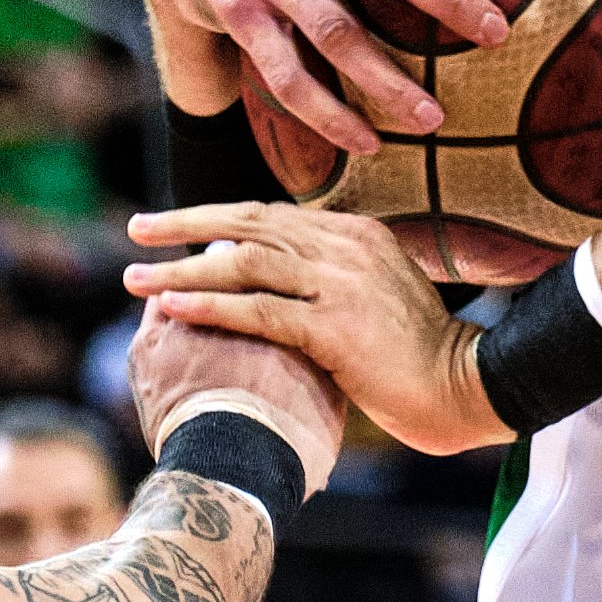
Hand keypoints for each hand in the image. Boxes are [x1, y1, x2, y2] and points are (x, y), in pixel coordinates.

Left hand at [125, 202, 506, 456]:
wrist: (465, 385)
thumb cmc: (418, 354)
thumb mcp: (377, 297)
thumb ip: (330, 278)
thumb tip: (271, 277)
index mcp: (356, 234)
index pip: (270, 215)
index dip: (216, 217)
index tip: (173, 225)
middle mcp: (346, 247)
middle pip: (248, 224)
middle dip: (184, 225)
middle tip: (136, 228)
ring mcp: (342, 284)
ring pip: (244, 263)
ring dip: (182, 270)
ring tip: (137, 278)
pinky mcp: (335, 326)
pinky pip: (258, 310)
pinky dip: (210, 307)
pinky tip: (173, 308)